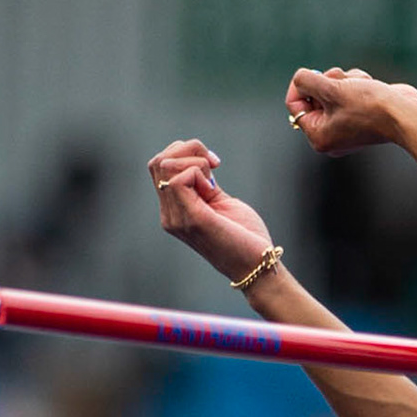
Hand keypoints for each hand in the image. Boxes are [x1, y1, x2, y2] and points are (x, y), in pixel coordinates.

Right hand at [149, 141, 275, 284]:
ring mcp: (177, 218)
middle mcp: (170, 215)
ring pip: (164, 166)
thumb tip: (199, 161)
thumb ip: (205, 185)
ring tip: (214, 177)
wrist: (259, 266)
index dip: (185, 153)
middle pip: (157, 162)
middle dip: (187, 149)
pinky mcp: (192, 218)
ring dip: (194, 160)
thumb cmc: (246, 237)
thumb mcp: (222, 202)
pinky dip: (198, 172)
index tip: (214, 163)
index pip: (159, 167)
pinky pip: (179, 179)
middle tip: (215, 163)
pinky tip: (213, 188)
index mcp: (175, 210)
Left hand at [285, 66, 415, 156]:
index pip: (295, 104)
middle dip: (327, 81)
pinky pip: (348, 91)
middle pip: (313, 95)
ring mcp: (347, 125)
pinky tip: (370, 87)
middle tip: (339, 81)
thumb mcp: (330, 88)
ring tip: (359, 85)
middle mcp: (331, 135)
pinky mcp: (361, 114)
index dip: (300, 85)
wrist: (406, 114)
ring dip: (344, 80)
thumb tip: (301, 79)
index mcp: (319, 137)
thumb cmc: (369, 105)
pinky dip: (356, 83)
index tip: (313, 75)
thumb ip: (305, 80)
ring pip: (332, 89)